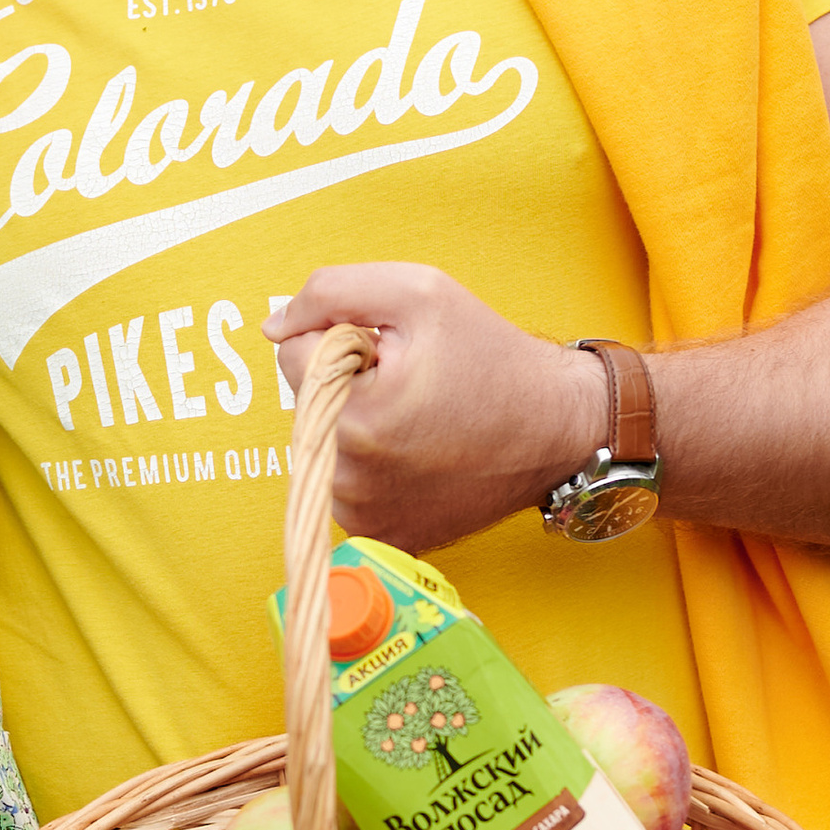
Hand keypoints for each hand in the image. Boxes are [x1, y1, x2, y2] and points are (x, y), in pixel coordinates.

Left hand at [267, 262, 604, 552]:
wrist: (555, 426)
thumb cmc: (491, 356)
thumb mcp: (417, 293)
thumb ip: (331, 293)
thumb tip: (273, 326)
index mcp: (354, 416)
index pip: (294, 355)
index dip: (343, 339)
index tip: (393, 351)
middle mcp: (351, 478)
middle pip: (308, 405)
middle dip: (348, 384)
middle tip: (413, 385)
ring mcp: (364, 516)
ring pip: (324, 445)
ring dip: (358, 425)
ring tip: (420, 420)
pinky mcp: (380, 536)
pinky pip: (346, 485)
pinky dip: (372, 464)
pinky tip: (418, 454)